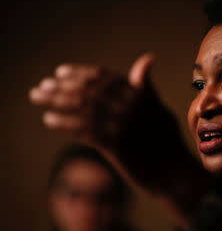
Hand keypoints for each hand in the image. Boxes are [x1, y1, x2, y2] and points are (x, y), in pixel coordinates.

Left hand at [29, 53, 191, 193]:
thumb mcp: (159, 108)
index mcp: (140, 95)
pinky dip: (64, 123)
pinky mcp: (116, 146)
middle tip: (40, 87)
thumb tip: (147, 58)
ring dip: (56, 101)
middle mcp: (131, 106)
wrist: (174, 172)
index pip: (104, 77)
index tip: (59, 72)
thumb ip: (145, 87)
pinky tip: (50, 120)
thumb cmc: (167, 140)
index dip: (80, 73)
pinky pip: (84, 131)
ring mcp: (123, 126)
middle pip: (89, 90)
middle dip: (61, 87)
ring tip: (38, 98)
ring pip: (83, 108)